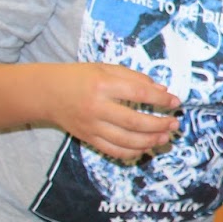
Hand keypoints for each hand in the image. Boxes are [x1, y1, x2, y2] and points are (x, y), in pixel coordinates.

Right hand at [45, 63, 179, 161]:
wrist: (47, 93)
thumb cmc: (80, 77)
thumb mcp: (106, 69)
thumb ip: (135, 78)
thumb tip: (162, 90)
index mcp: (102, 85)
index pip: (138, 94)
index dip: (160, 99)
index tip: (175, 102)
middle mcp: (96, 108)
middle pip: (134, 121)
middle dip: (159, 124)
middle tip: (175, 124)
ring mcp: (91, 126)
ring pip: (125, 140)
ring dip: (149, 141)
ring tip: (165, 137)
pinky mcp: (88, 139)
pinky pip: (113, 151)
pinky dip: (132, 152)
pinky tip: (146, 147)